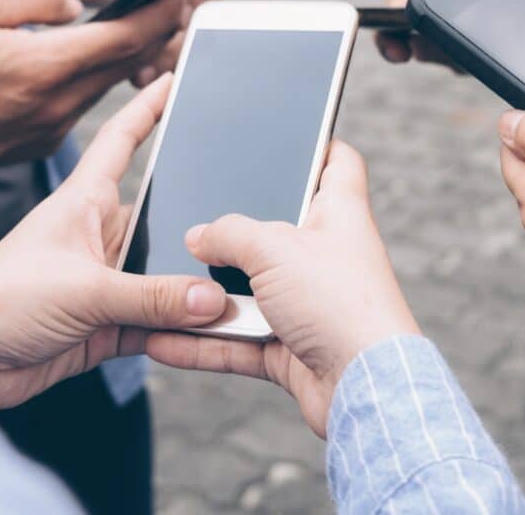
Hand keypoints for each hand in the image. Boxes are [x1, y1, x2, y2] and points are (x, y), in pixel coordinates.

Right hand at [0, 0, 191, 175]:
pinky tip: (91, 62)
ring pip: (104, 87)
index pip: (124, 38)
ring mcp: (50, 131)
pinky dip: (92, 82)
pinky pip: (79, 106)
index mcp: (44, 67)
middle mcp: (56, 106)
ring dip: (125, 59)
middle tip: (174, 6)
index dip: (158, 14)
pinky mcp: (39, 145)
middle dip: (154, 34)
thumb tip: (77, 3)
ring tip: (140, 28)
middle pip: (125, 66)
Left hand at [0, 76, 227, 410]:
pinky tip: (208, 333)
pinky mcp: (108, 323)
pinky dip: (182, 328)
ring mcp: (105, 281)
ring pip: (167, 274)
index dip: (149, 108)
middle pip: (162, 214)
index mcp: (84, 203)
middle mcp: (99, 236)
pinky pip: (160, 320)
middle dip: (199, 219)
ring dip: (193, 287)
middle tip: (246, 220)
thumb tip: (212, 298)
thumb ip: (154, 296)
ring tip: (237, 291)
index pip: (122, 141)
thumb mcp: (83, 291)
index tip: (178, 79)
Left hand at [69, 0, 231, 85]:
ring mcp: (185, 7)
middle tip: (175, 26)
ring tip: (150, 64)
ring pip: (194, 34)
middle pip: (210, 1)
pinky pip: (174, 52)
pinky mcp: (169, 33)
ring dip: (175, 51)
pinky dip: (159, 66)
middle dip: (194, 19)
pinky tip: (139, 75)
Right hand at [144, 142, 419, 437]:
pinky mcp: (292, 348)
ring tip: (160, 287)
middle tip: (189, 218)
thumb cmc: (341, 304)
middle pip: (275, 230)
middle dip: (232, 232)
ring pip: (248, 291)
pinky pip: (237, 340)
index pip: (337, 162)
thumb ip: (229, 233)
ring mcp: (309, 303)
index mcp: (338, 213)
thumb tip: (198, 235)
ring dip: (206, 297)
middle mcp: (325, 256)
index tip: (288, 137)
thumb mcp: (274, 248)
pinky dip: (202, 343)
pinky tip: (162, 340)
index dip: (317, 144)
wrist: (365, 388)